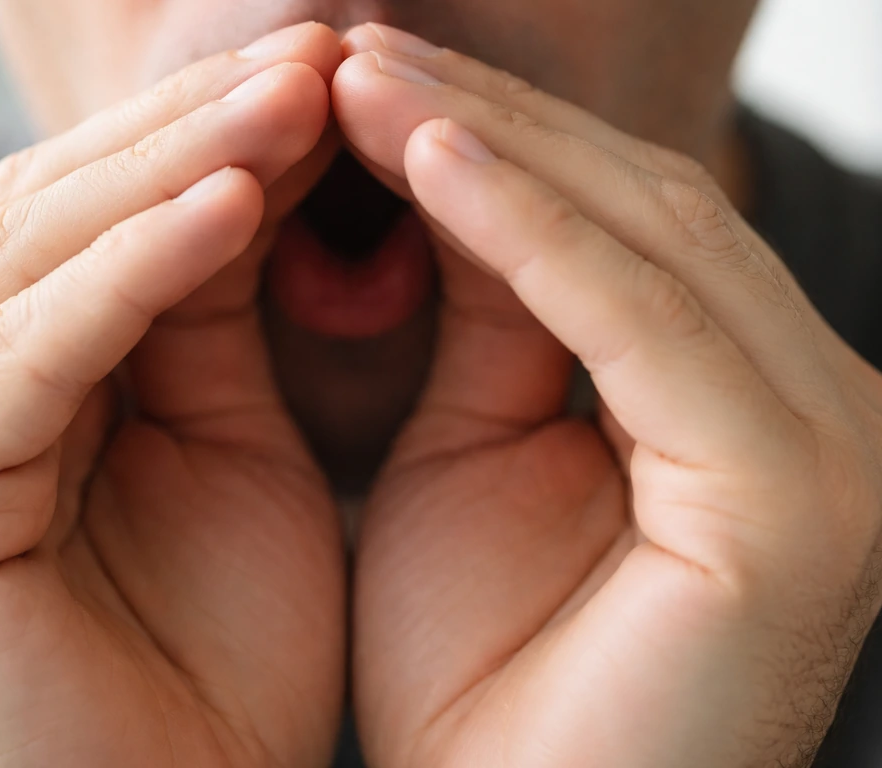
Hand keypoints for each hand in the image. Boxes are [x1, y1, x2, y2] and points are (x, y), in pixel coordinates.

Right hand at [0, 23, 344, 767]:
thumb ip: (223, 312)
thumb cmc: (229, 656)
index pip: (111, 211)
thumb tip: (253, 171)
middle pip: (65, 209)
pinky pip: (32, 354)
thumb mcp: (241, 446)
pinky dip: (133, 270)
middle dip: (198, 123)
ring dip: (173, 164)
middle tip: (321, 50)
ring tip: (294, 94)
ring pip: (37, 256)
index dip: (218, 130)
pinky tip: (235, 200)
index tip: (336, 70)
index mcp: (24, 385)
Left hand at [335, 24, 881, 767]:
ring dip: (500, 148)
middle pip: (640, 211)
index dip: (493, 139)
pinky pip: (641, 322)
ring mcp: (828, 453)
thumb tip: (457, 167)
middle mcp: (821, 411)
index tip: (369, 78)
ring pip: (648, 241)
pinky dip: (529, 232)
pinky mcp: (795, 499)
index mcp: (745, 403)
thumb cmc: (471, 664)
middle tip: (358, 51)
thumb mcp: (464, 445)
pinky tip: (426, 152)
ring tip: (366, 78)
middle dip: (490, 122)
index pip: (617, 222)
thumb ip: (484, 309)